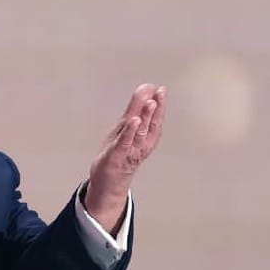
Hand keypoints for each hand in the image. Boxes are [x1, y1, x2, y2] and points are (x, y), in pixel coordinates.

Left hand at [83, 83, 165, 232]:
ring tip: (150, 103)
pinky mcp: (117, 155)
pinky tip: (133, 121)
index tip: (159, 89)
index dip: (159, 104)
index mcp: (146, 136)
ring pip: (140, 131)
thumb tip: (147, 89)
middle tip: (160, 92)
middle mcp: (142, 143)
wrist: (109, 181)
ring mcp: (130, 150)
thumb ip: (136, 109)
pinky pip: (125, 142)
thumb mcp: (127, 127)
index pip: (155, 118)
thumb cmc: (119, 152)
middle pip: (151, 123)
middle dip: (156, 108)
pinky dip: (130, 132)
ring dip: (146, 117)